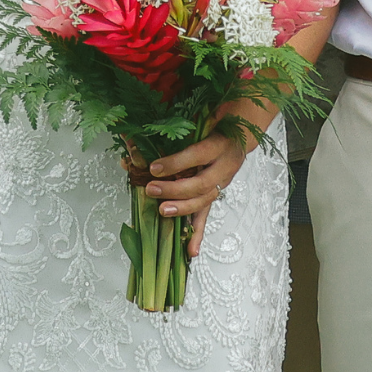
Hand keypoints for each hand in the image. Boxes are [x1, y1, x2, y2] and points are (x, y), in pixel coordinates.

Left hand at [142, 116, 258, 255]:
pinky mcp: (215, 195)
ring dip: (183, 209)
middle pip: (201, 183)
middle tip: (152, 190)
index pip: (197, 155)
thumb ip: (172, 128)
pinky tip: (190, 252)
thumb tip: (132, 132)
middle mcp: (223, 166)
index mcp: (219, 144)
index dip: (176, 163)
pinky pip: (206, 216)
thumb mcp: (199, 120)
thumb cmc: (213, 124)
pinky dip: (198, 234)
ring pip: (204, 201)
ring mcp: (221, 183)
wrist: (239, 134)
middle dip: (175, 189)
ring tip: (163, 212)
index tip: (154, 167)